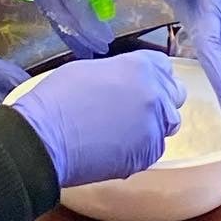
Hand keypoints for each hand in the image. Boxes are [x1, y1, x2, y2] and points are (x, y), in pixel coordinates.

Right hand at [10, 53, 183, 186]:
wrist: (46, 137)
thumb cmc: (59, 97)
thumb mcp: (92, 69)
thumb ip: (121, 73)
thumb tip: (126, 83)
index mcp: (140, 66)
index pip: (165, 68)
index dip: (154, 77)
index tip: (143, 85)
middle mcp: (154, 93)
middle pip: (174, 96)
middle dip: (159, 101)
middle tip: (133, 110)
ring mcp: (153, 125)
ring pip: (167, 124)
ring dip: (152, 126)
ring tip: (122, 131)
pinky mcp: (147, 154)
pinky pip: (154, 149)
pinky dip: (141, 149)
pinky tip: (116, 148)